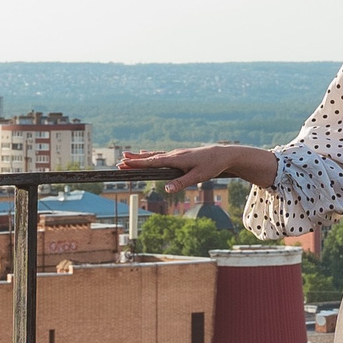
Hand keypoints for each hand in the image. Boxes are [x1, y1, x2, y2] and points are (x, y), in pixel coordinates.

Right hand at [121, 144, 276, 192]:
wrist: (223, 154)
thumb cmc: (211, 166)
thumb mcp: (198, 177)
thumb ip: (181, 183)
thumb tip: (165, 190)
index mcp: (176, 159)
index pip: (153, 162)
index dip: (138, 163)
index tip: (124, 163)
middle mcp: (173, 154)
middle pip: (150, 157)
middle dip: (135, 160)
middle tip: (119, 161)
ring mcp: (176, 154)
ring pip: (154, 155)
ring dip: (140, 157)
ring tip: (127, 156)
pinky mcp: (180, 155)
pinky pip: (161, 154)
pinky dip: (150, 154)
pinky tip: (146, 153)